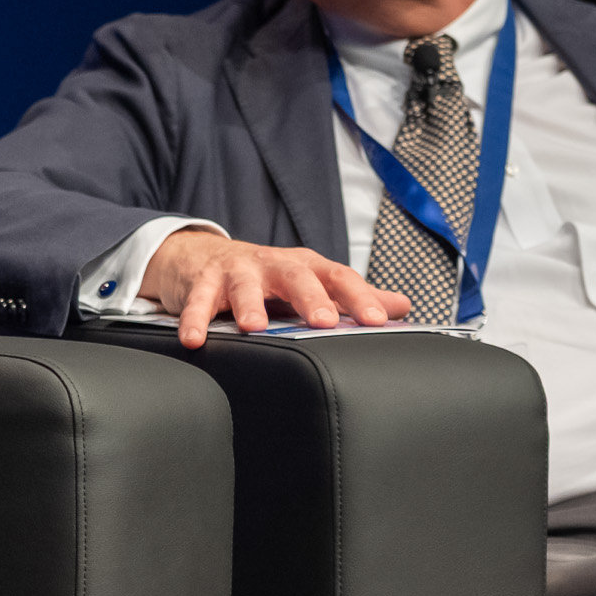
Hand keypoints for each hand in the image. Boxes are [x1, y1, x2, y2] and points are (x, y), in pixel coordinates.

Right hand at [139, 227, 409, 348]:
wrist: (203, 256)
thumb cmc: (265, 277)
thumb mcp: (310, 281)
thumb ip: (351, 296)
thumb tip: (401, 305)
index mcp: (305, 267)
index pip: (338, 277)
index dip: (358, 297)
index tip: (376, 319)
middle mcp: (273, 265)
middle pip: (295, 276)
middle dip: (309, 297)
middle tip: (323, 320)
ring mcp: (236, 271)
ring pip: (244, 285)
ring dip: (249, 304)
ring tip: (254, 327)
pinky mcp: (202, 282)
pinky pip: (198, 301)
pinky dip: (195, 319)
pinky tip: (196, 339)